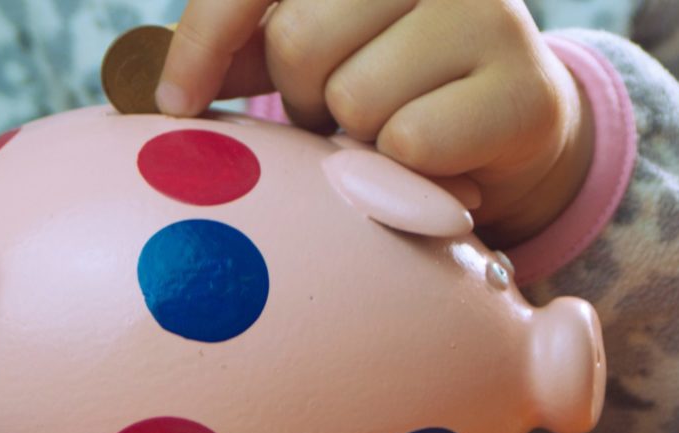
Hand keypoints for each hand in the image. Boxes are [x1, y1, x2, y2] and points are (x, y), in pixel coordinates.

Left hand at [158, 0, 594, 247]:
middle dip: (303, 94)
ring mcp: (490, 15)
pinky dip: (401, 169)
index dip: (205, 38)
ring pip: (355, 97)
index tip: (173, 101)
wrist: (508, 120)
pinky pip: (410, 142)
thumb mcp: (316, 47)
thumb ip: (246, 44)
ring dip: (354, 135)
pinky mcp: (524, 90)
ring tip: (386, 129)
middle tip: (338, 107)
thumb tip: (154, 82)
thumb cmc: (392, 75)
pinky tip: (433, 158)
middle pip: (301, 40)